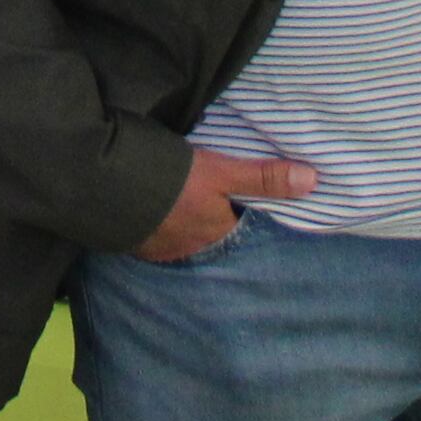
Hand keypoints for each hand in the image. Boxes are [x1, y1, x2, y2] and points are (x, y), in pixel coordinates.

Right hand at [135, 146, 318, 261]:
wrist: (106, 184)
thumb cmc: (173, 178)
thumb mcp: (222, 171)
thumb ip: (264, 178)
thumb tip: (313, 181)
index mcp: (216, 233)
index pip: (239, 226)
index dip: (241, 210)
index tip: (239, 197)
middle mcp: (190, 248)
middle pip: (209, 233)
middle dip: (210, 219)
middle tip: (206, 196)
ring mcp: (158, 249)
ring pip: (180, 236)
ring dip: (182, 222)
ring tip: (179, 202)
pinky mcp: (133, 242)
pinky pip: (153, 235)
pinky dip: (157, 224)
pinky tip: (152, 209)